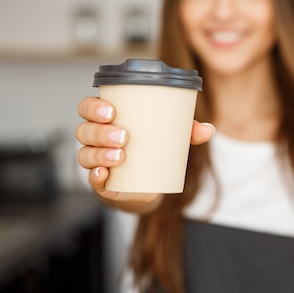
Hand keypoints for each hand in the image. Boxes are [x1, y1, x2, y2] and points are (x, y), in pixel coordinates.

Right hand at [75, 96, 214, 213]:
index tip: (111, 111)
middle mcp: (94, 139)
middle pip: (84, 130)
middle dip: (100, 132)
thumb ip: (188, 131)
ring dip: (100, 153)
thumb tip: (208, 129)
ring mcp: (95, 161)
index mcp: (106, 120)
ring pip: (85, 154)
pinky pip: (91, 179)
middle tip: (124, 136)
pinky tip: (104, 174)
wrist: (148, 186)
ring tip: (120, 155)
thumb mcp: (169, 137)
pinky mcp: (100, 183)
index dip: (93, 107)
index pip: (87, 107)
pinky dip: (95, 176)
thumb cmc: (152, 150)